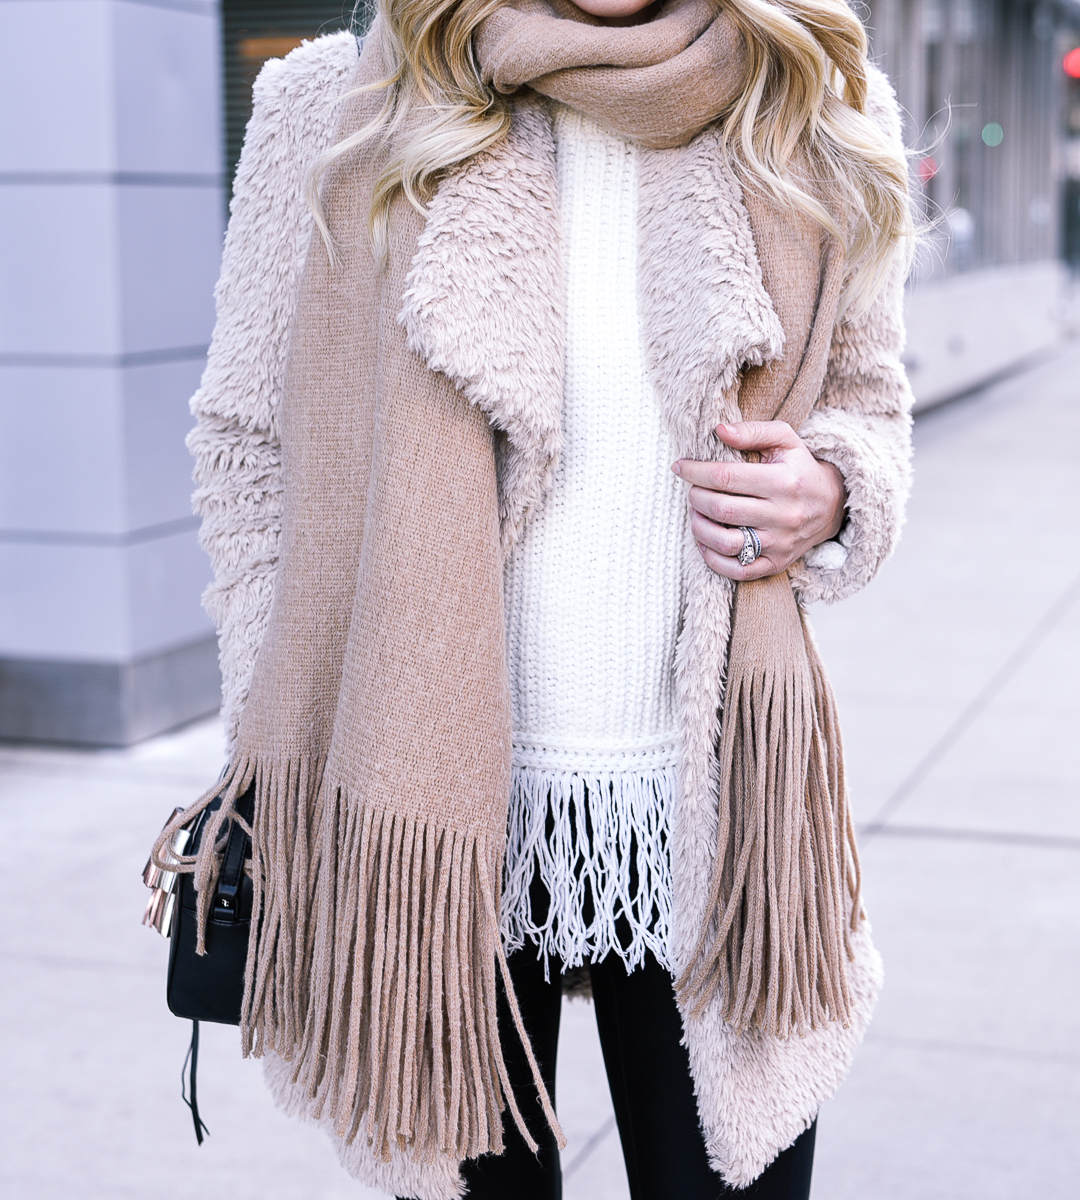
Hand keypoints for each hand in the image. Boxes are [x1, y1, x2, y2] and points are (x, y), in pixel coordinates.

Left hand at [672, 421, 846, 580]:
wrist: (832, 505)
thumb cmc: (800, 468)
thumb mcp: (785, 440)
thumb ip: (753, 431)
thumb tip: (719, 430)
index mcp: (784, 481)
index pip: (726, 477)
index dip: (695, 472)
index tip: (680, 467)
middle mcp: (784, 514)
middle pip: (722, 509)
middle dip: (696, 498)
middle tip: (693, 491)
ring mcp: (781, 543)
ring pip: (726, 543)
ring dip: (700, 529)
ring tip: (696, 515)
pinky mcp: (777, 564)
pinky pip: (737, 571)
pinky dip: (713, 559)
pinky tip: (706, 542)